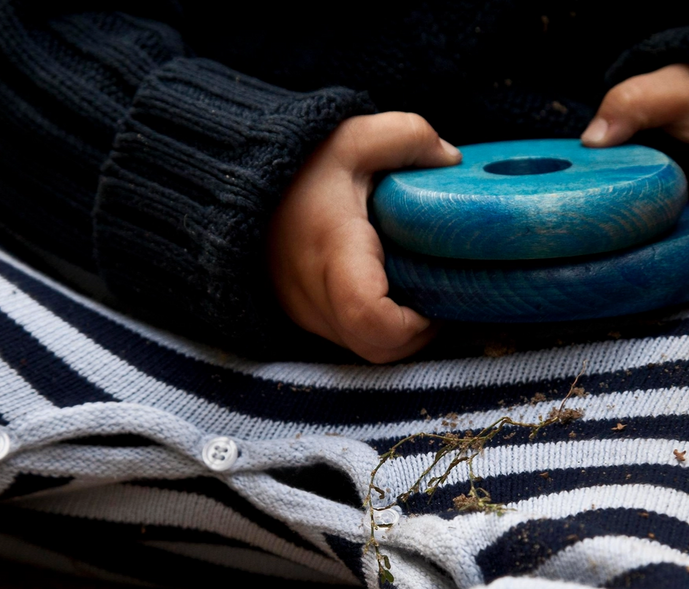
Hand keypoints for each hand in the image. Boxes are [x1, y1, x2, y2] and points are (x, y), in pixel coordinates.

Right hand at [268, 112, 460, 362]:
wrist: (235, 184)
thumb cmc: (300, 164)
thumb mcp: (355, 138)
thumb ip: (409, 137)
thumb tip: (453, 162)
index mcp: (333, 253)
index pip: (370, 318)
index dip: (415, 321)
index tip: (437, 290)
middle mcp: (315, 297)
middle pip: (380, 349)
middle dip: (421, 331)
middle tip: (442, 289)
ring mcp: (306, 314)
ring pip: (368, 351)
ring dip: (403, 331)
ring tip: (421, 285)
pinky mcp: (305, 319)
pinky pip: (353, 339)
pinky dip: (381, 326)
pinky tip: (395, 288)